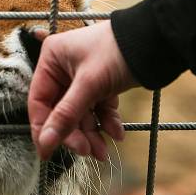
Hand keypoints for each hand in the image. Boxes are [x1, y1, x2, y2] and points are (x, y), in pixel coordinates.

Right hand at [28, 20, 137, 160]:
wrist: (156, 40)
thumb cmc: (117, 53)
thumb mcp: (90, 84)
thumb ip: (66, 115)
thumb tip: (44, 143)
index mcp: (51, 60)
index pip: (39, 101)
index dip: (43, 129)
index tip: (47, 154)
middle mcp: (63, 68)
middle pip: (61, 111)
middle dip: (75, 133)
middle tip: (86, 151)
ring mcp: (82, 78)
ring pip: (81, 113)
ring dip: (92, 133)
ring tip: (104, 152)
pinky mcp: (101, 84)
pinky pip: (98, 109)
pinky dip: (107, 121)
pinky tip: (117, 133)